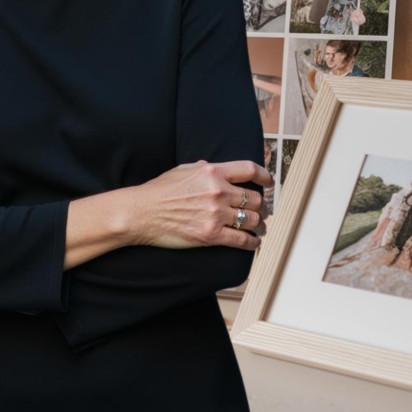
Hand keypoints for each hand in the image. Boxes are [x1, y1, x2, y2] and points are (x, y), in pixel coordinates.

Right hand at [129, 160, 272, 251]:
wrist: (142, 212)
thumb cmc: (159, 191)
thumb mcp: (183, 170)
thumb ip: (204, 168)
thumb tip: (217, 168)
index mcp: (212, 171)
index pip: (249, 170)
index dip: (265, 176)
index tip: (269, 182)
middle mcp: (218, 191)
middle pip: (256, 199)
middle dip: (261, 206)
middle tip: (260, 210)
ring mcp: (216, 214)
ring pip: (253, 220)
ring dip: (259, 224)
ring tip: (258, 227)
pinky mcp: (211, 235)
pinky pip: (243, 240)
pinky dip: (253, 243)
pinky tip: (253, 242)